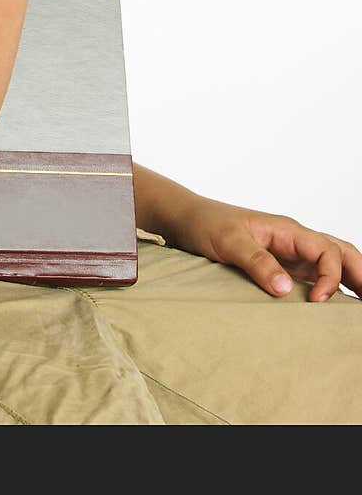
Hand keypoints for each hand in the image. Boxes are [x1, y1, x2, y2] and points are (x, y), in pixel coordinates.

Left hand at [171, 196, 361, 301]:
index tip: (316, 302)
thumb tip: (285, 289)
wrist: (186, 220)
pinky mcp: (280, 267)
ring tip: (360, 308)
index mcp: (287, 230)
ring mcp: (289, 254)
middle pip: (341, 253)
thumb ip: (256, 261)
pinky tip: (332, 307)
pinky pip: (313, 277)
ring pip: (332, 264)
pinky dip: (329, 288)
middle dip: (361, 275)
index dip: (330, 277)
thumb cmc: (206, 224)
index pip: (327, 251)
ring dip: (351, 280)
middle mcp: (294, 241)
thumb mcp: (228, 241)